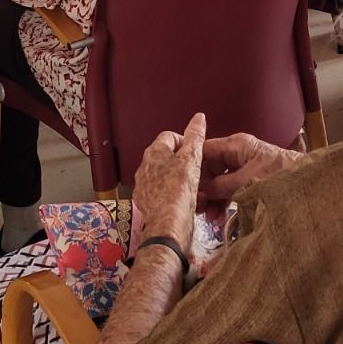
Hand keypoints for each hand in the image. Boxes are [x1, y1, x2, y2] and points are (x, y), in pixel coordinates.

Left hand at [134, 113, 205, 250]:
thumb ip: (195, 136)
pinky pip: (160, 193)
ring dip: (176, 179)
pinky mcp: (145, 202)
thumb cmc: (179, 191)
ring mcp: (143, 185)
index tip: (196, 154)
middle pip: (166, 156)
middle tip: (196, 171)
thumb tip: (199, 118)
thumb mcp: (193, 159)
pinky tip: (182, 201)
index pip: (170, 136)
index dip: (185, 143)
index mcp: (154, 152)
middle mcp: (144, 166)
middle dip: (181, 162)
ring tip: (192, 188)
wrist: (168, 225)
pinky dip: (170, 194)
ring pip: (163, 175)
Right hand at [198, 132, 298, 211]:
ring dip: (212, 198)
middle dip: (202, 188)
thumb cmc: (278, 174)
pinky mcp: (249, 178)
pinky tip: (219, 217)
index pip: (203, 150)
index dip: (191, 166)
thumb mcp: (246, 181)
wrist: (306, 182)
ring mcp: (242, 165)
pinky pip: (229, 187)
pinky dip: (223, 201)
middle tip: (197, 209)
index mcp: (235, 145)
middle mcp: (236, 152)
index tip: (183, 186)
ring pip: (218, 180)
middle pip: (209, 167)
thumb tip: (200, 192)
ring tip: (209, 219)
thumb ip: (221, 185)